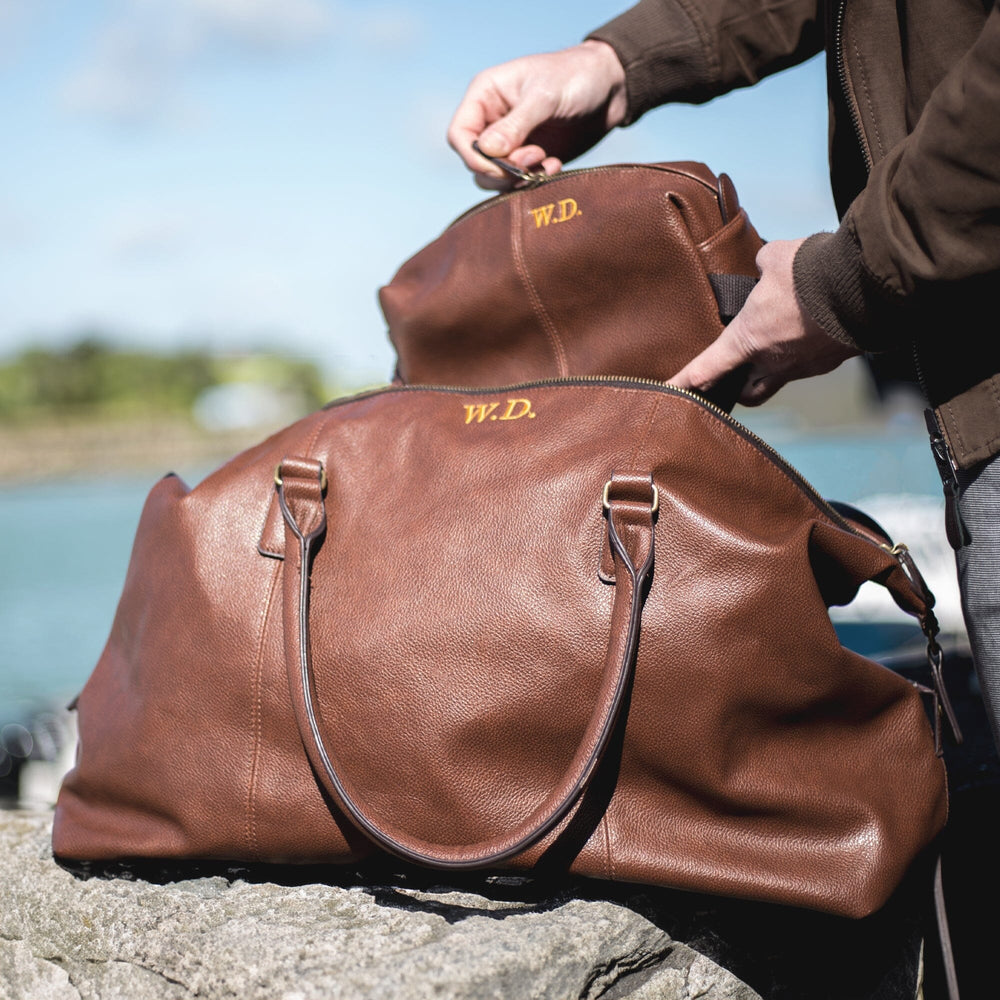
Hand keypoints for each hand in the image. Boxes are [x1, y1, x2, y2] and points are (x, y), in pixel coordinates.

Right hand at [447, 40, 627, 188]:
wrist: (611, 89)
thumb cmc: (576, 77)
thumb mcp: (545, 96)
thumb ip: (516, 124)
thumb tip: (487, 151)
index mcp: (486, 95)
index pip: (459, 135)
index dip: (474, 156)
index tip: (500, 165)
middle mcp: (492, 120)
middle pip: (475, 161)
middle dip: (502, 168)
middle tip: (534, 157)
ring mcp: (510, 142)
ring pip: (493, 177)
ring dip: (517, 178)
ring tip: (545, 160)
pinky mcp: (528, 159)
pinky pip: (517, 182)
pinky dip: (533, 181)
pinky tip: (555, 166)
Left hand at [671, 239, 859, 405]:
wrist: (866, 284)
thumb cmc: (810, 273)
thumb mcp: (773, 260)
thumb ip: (760, 269)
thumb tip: (764, 268)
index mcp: (747, 341)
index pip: (704, 371)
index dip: (683, 384)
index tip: (668, 395)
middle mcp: (773, 363)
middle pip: (746, 393)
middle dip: (736, 388)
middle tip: (731, 375)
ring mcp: (805, 366)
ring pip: (779, 381)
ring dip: (772, 369)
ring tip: (776, 345)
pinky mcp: (833, 360)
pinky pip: (811, 364)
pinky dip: (806, 351)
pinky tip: (811, 329)